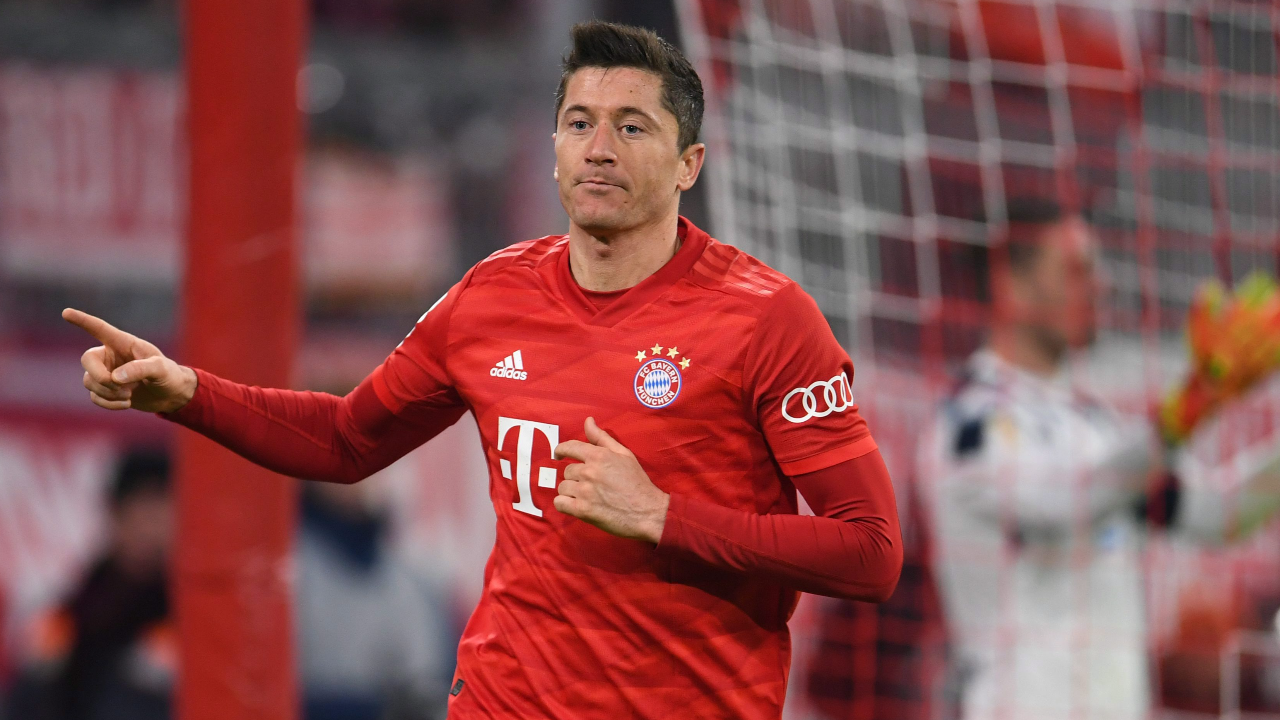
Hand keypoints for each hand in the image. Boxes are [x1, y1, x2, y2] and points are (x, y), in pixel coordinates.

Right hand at [62, 308, 197, 413]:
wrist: (171, 395)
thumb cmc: (169, 375)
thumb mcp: (161, 369)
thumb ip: (140, 369)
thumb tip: (115, 377)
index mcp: (123, 343)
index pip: (100, 329)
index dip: (83, 321)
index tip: (66, 312)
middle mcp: (110, 356)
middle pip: (87, 360)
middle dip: (99, 376)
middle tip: (117, 385)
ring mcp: (106, 373)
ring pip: (89, 382)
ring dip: (107, 392)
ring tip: (129, 395)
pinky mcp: (106, 390)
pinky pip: (95, 397)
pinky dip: (108, 403)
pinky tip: (126, 403)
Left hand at [553, 417, 669, 542]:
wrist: (647, 511)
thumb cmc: (637, 482)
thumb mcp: (624, 454)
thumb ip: (602, 438)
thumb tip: (588, 421)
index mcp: (599, 456)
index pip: (569, 447)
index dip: (561, 450)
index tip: (559, 455)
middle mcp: (589, 471)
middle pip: (567, 471)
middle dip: (575, 477)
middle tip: (589, 485)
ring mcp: (585, 491)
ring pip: (562, 487)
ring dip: (571, 492)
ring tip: (586, 496)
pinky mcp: (582, 510)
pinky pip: (560, 503)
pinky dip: (565, 505)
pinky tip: (576, 506)